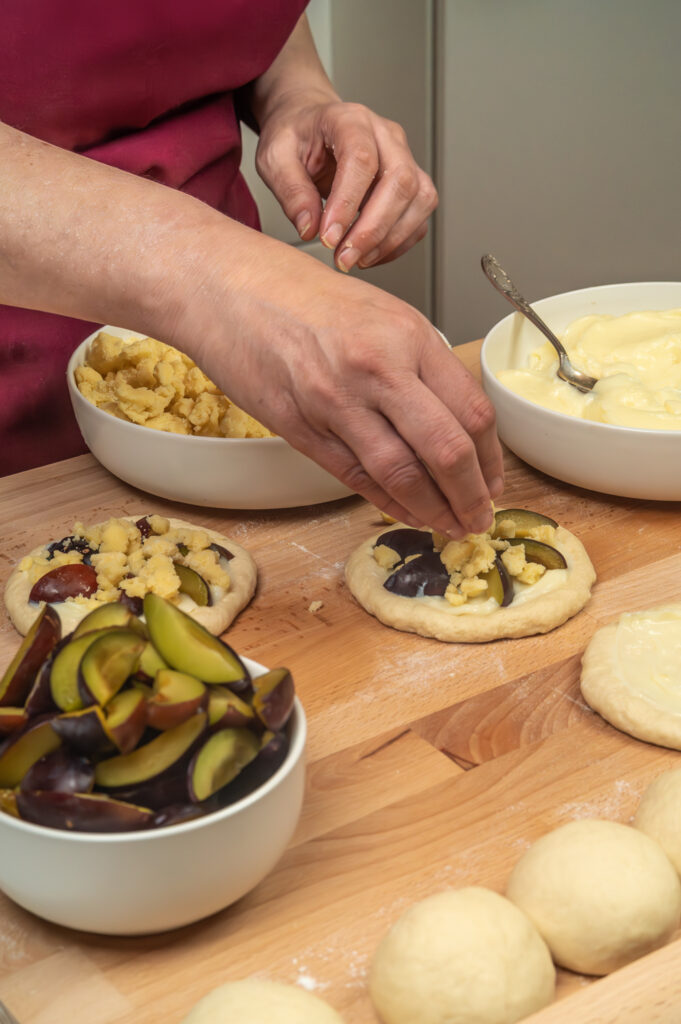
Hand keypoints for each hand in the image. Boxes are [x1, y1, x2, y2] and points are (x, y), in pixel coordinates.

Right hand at [183, 237, 503, 537]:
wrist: (227, 287)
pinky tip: (405, 513)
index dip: (491, 460)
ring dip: (433, 511)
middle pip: (447, 450)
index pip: (472, 412)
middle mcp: (378, 368)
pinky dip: (387, 502)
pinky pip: (355, 477)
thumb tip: (455, 422)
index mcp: (409, 335)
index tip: (494, 482)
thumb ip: (419, 364)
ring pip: (402, 474)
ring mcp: (337, 401)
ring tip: (449, 526)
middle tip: (479, 518)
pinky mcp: (301, 427)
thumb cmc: (301, 295)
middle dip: (471, 497)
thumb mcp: (380, 313)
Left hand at [255, 94, 437, 272]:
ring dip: (391, 239)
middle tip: (344, 257)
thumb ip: (291, 190)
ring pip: (419, 199)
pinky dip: (399, 243)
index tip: (328, 237)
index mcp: (350, 119)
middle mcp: (386, 135)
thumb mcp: (275, 157)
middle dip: (373, 229)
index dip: (347, 204)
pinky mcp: (411, 183)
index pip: (361, 160)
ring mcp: (404, 158)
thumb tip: (310, 228)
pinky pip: (419, 217)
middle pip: (400, 181)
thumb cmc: (295, 136)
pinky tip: (370, 254)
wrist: (311, 126)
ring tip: (356, 259)